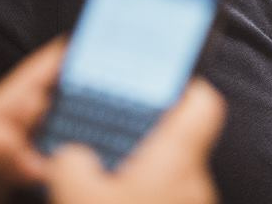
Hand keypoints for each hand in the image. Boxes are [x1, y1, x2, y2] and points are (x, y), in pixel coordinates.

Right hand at [48, 79, 223, 203]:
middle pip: (176, 138)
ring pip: (167, 175)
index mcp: (177, 158)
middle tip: (105, 133)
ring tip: (96, 176)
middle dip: (140, 135)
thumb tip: (70, 156)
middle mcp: (194, 182)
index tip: (150, 80)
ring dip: (136, 173)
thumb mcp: (75, 195)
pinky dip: (137, 195)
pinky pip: (162, 198)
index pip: (201, 100)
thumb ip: (70, 162)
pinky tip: (107, 198)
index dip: (179, 83)